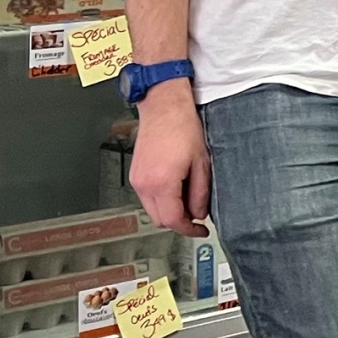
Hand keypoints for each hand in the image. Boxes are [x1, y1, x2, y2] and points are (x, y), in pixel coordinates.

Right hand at [131, 79, 209, 237]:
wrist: (164, 107)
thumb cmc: (183, 127)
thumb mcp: (202, 162)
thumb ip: (200, 192)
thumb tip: (199, 213)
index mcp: (161, 183)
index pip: (173, 220)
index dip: (189, 230)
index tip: (200, 230)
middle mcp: (144, 184)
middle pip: (160, 220)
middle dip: (179, 221)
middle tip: (198, 216)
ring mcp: (137, 180)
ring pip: (152, 210)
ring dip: (170, 210)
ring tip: (189, 198)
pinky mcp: (135, 174)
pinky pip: (147, 197)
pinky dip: (162, 200)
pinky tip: (177, 188)